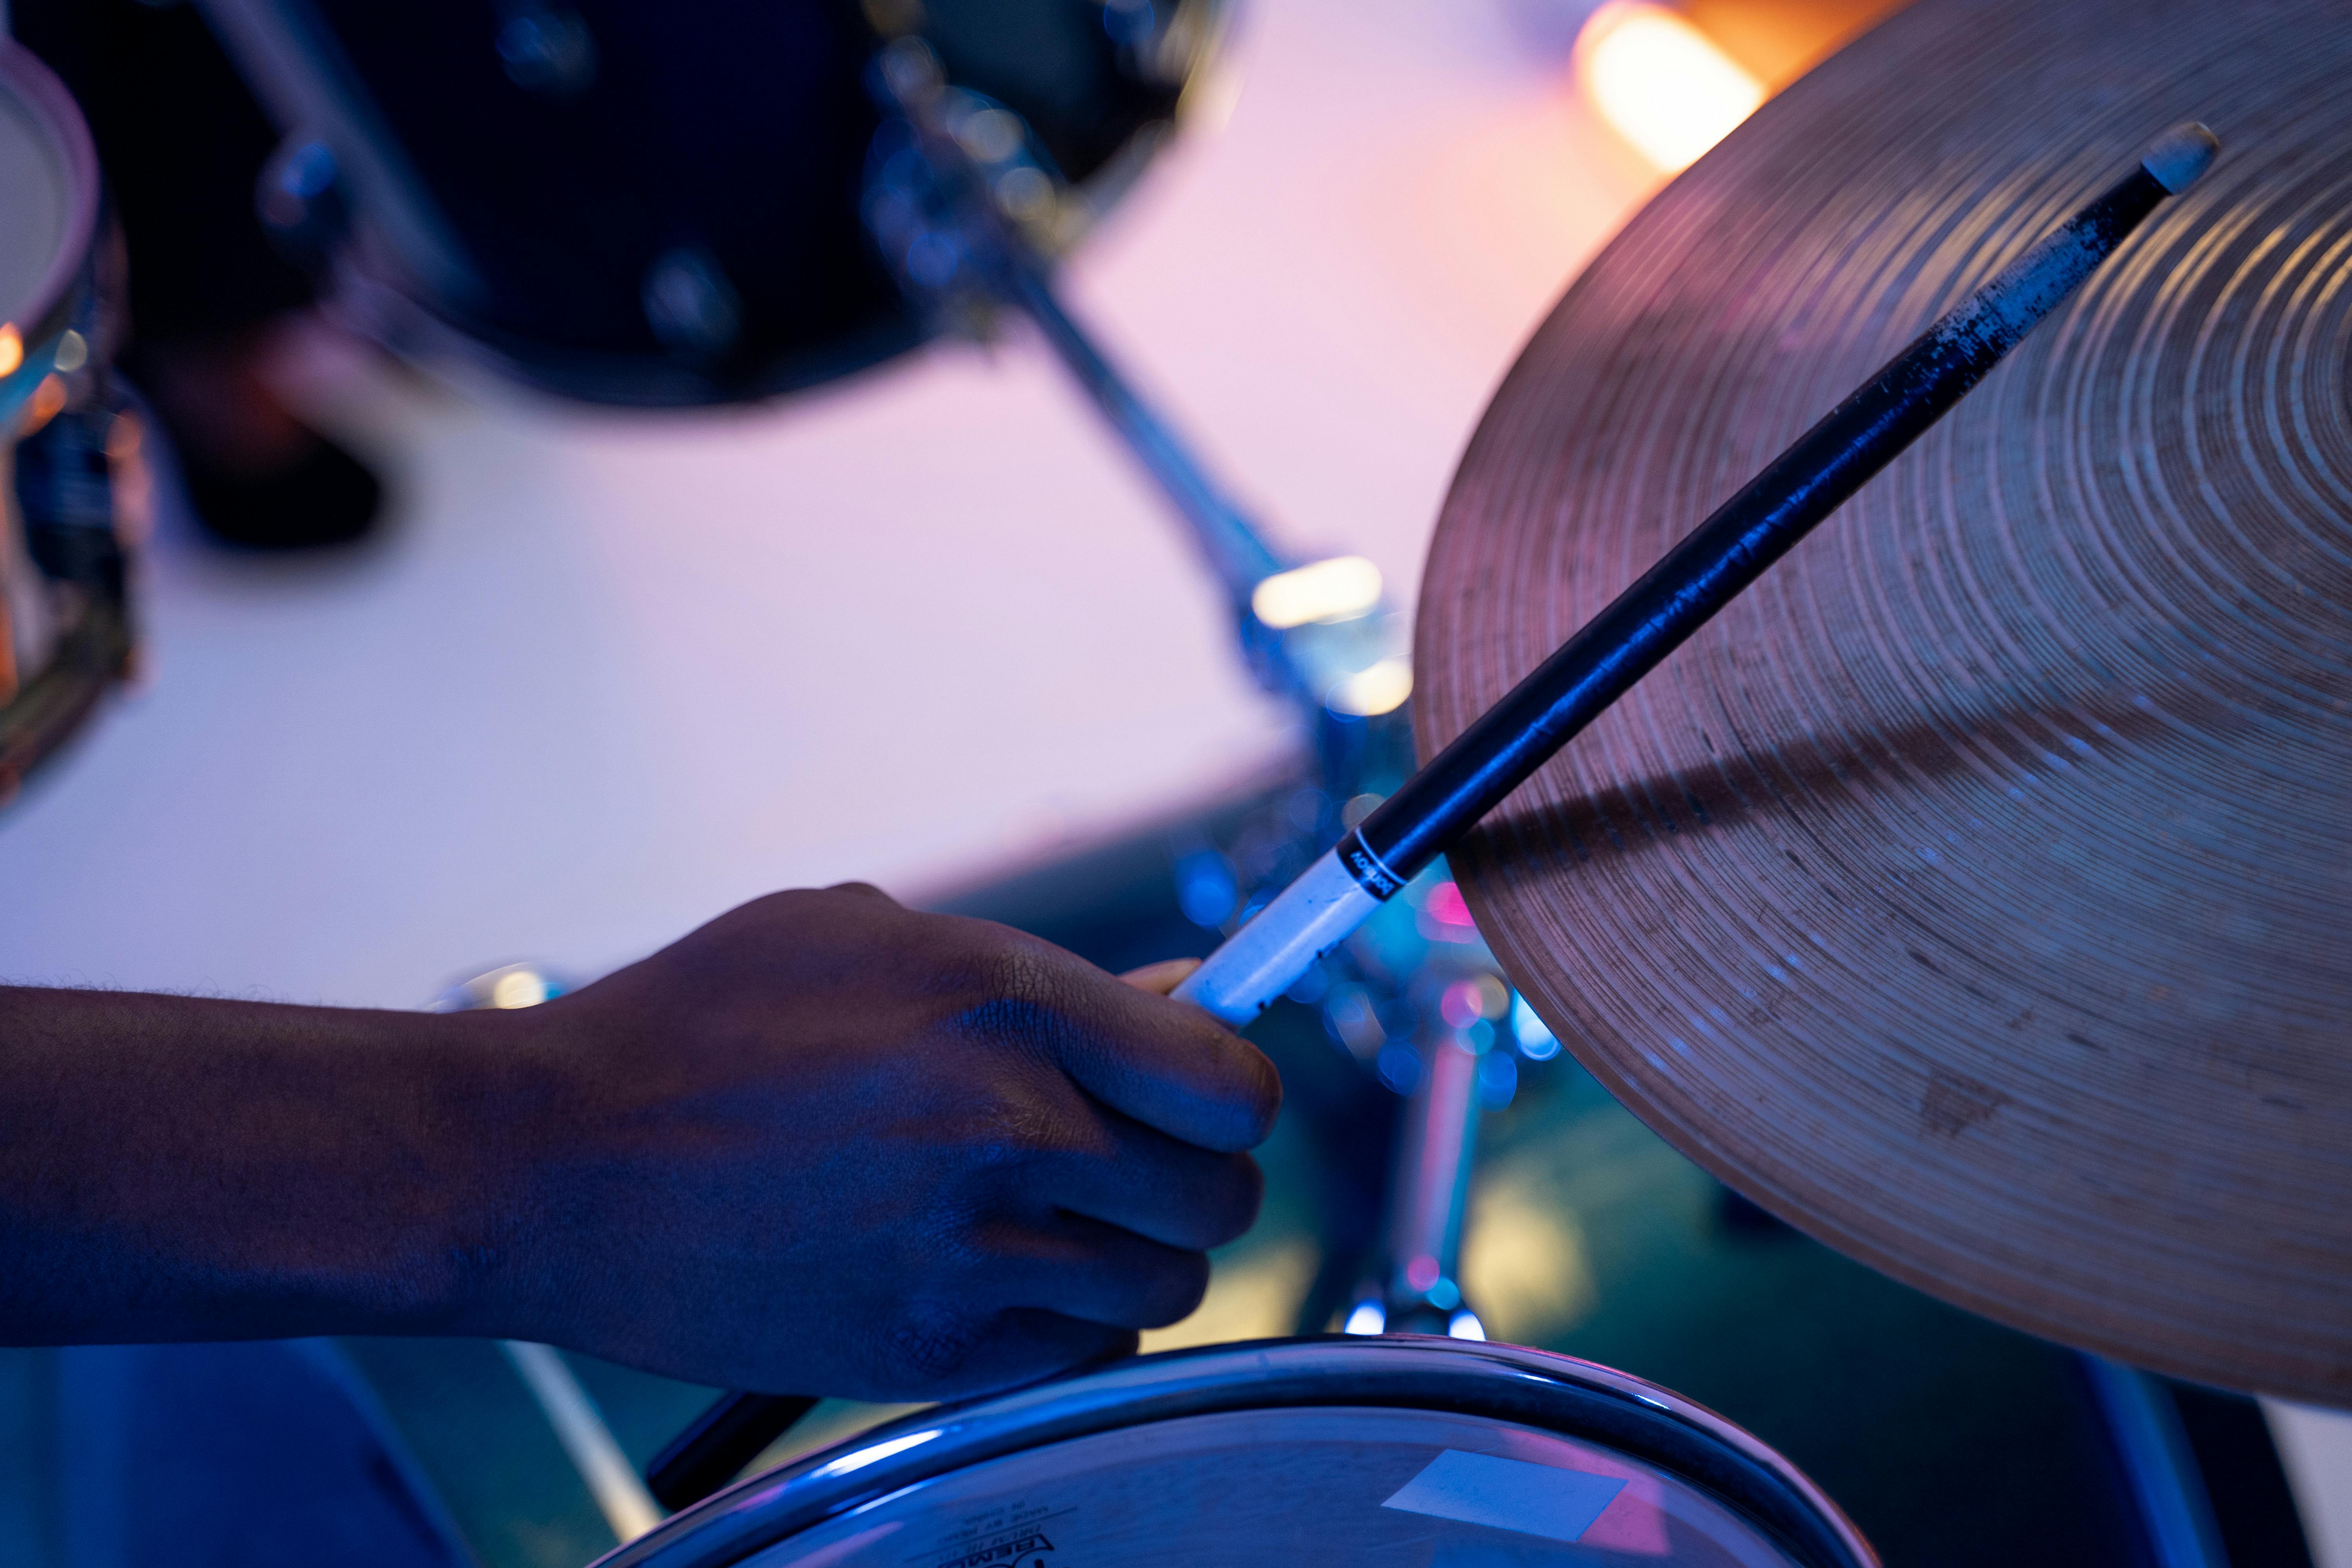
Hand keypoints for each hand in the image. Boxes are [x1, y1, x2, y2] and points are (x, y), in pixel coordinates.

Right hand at [483, 885, 1279, 1401]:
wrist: (555, 1162)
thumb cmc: (703, 1022)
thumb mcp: (871, 935)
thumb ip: (1042, 977)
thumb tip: (1179, 1007)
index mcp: (1005, 1003)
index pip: (1230, 1083)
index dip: (1231, 1091)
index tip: (1199, 1094)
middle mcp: (1008, 1128)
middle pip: (1220, 1196)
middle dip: (1194, 1178)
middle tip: (1131, 1160)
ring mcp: (970, 1253)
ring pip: (1166, 1285)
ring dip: (1135, 1256)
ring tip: (1055, 1218)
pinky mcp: (928, 1352)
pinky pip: (1082, 1353)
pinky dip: (1067, 1322)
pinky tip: (998, 1273)